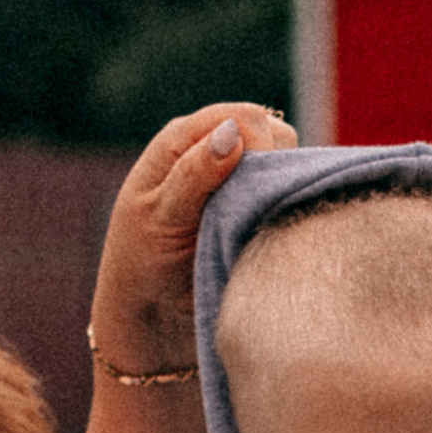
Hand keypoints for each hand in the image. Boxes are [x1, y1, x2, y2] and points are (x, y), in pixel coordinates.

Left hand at [93, 100, 296, 368]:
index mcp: (182, 140)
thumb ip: (193, 174)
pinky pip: (289, 192)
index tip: (254, 189)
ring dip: (284, 186)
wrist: (152, 314)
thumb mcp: (159, 217)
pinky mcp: (256, 207)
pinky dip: (290, 205)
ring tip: (260, 222)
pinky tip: (275, 228)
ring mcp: (238, 179)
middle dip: (274, 166)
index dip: (259, 145)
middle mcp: (213, 151)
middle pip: (271, 132)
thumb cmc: (141, 263)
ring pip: (287, 161)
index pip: (242, 118)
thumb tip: (231, 134)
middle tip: (254, 210)